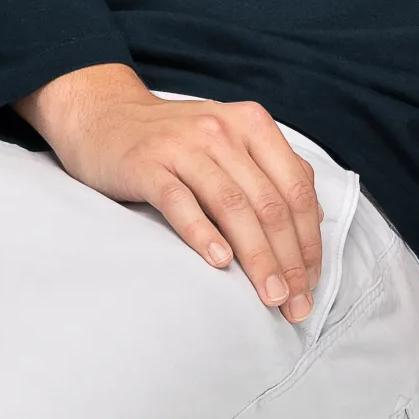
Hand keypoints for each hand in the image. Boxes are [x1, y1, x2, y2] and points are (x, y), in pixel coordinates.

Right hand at [20, 63, 321, 322]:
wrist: (104, 115)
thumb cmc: (176, 140)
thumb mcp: (231, 141)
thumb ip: (272, 171)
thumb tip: (314, 220)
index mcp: (253, 126)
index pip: (296, 188)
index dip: (309, 239)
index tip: (311, 283)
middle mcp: (223, 131)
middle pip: (269, 202)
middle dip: (289, 259)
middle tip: (295, 304)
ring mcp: (184, 146)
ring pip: (232, 205)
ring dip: (257, 256)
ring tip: (269, 295)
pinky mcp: (146, 165)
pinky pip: (180, 202)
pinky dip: (203, 233)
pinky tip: (219, 263)